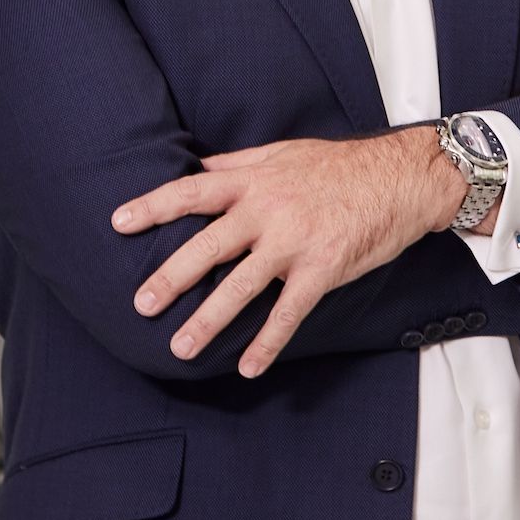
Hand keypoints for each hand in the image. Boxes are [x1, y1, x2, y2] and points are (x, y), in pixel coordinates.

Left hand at [110, 127, 463, 378]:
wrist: (401, 178)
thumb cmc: (339, 165)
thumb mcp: (282, 152)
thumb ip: (238, 165)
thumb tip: (198, 167)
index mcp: (253, 181)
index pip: (191, 191)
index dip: (153, 206)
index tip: (118, 223)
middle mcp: (267, 211)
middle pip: (207, 246)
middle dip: (171, 277)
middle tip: (140, 304)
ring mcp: (294, 242)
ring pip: (241, 286)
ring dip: (208, 320)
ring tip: (180, 347)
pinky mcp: (323, 269)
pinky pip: (288, 313)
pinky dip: (267, 343)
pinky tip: (247, 367)